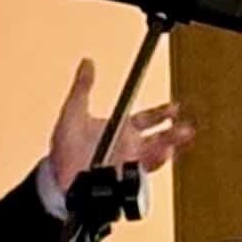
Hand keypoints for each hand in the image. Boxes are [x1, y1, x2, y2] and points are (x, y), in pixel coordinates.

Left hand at [47, 57, 194, 196]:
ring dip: (166, 149)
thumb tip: (86, 63)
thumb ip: (82, 87)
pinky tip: (159, 157)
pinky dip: (151, 166)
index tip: (175, 107)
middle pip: (158, 137)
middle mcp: (127, 147)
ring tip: (174, 144)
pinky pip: (141, 173)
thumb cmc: (64, 148)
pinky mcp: (122, 179)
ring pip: (154, 156)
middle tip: (186, 128)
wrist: (55, 176)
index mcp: (120, 129)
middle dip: (173, 133)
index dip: (162, 113)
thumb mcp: (73, 111)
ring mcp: (126, 163)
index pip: (147, 118)